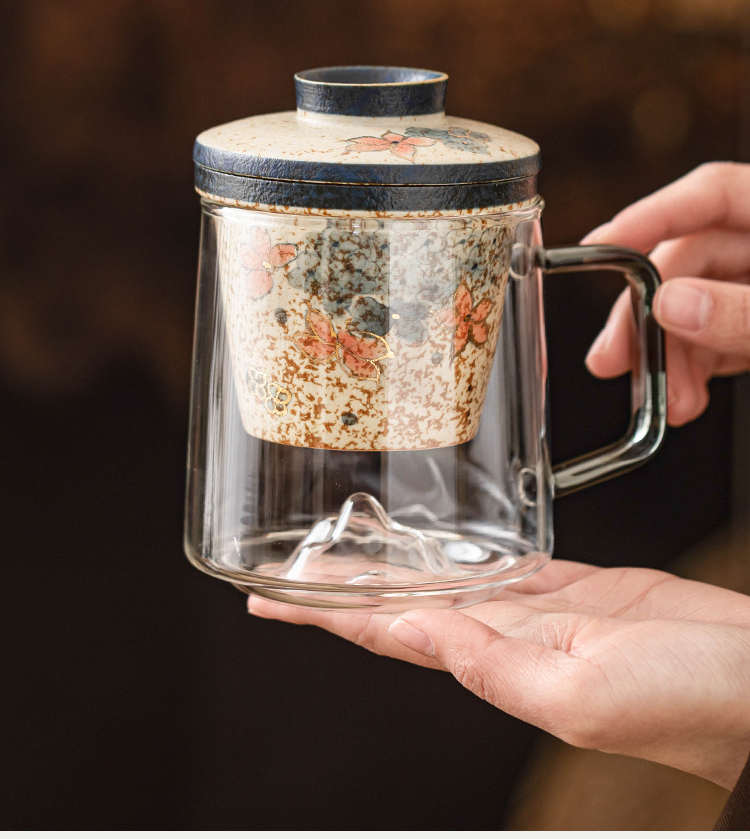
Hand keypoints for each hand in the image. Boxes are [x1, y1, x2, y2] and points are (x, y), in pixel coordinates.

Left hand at [248, 561, 749, 788]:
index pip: (389, 633)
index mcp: (499, 665)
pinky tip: (444, 544)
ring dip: (397, 566)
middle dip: (346, 587)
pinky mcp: (579, 589)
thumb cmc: (688, 699)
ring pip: (449, 582)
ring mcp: (542, 613)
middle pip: (405, 605)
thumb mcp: (581, 695)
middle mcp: (508, 639)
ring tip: (351, 546)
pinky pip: (504, 565)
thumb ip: (494, 668)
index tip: (270, 597)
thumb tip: (419, 632)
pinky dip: (467, 553)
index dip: (327, 616)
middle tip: (289, 562)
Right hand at [582, 162, 749, 425]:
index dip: (651, 216)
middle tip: (613, 357)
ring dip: (672, 355)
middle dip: (649, 315)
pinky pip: (722, 338)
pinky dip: (699, 367)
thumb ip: (746, 311)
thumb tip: (672, 305)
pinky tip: (686, 394)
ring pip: (700, 307)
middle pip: (691, 261)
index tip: (599, 247)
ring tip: (666, 400)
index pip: (711, 194)